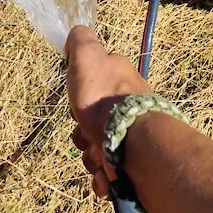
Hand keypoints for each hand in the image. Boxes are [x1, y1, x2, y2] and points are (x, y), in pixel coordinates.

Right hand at [64, 25, 152, 199]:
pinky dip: (104, 177)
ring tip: (100, 157)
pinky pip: (109, 174)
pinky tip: (106, 176)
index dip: (77, 100)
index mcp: (119, 83)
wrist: (134, 143)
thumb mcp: (88, 57)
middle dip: (82, 134)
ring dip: (92, 157)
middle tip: (87, 134)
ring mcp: (133, 138)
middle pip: (90, 124)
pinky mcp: (136, 165)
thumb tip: (75, 35)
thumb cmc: (105, 99)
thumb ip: (80, 42)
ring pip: (96, 151)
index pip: (89, 91)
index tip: (77, 106)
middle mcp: (128, 109)